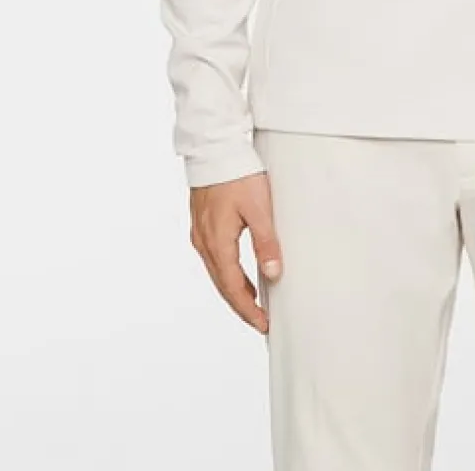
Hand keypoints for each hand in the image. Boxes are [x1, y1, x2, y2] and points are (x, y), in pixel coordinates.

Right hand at [189, 170, 283, 333]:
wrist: (214, 149)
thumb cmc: (237, 174)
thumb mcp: (259, 209)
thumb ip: (266, 242)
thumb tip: (273, 273)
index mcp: (217, 243)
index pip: (234, 288)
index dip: (249, 310)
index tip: (264, 325)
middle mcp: (204, 243)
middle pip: (222, 285)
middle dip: (241, 306)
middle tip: (260, 322)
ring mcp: (200, 233)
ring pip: (217, 273)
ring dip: (234, 290)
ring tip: (253, 303)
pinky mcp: (202, 224)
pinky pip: (214, 259)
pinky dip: (228, 273)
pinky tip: (240, 274)